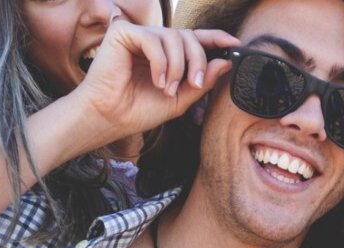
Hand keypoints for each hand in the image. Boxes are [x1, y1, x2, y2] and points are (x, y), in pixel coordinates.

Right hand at [61, 19, 238, 144]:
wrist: (109, 118)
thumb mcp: (179, 99)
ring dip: (177, 66)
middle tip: (194, 85)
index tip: (234, 45)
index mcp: (166, 54)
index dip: (216, 38)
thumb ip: (202, 82)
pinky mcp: (122, 33)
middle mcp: (153, 40)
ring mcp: (138, 34)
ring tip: (167, 89)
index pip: (194, 38)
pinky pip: (153, 39)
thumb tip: (224, 63)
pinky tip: (157, 81)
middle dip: (197, 60)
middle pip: (188, 36)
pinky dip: (160, 62)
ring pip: (173, 36)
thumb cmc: (137, 110)